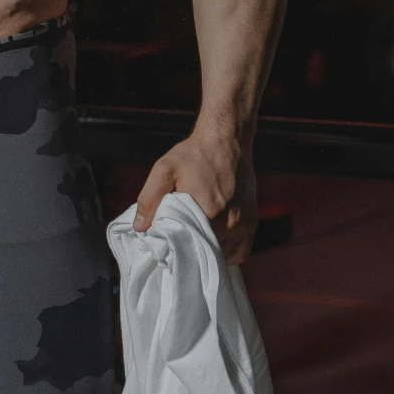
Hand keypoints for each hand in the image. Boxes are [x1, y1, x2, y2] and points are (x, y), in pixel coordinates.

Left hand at [134, 132, 256, 263]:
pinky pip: (240, 251)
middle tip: (179, 244)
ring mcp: (244, 223)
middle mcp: (230, 222)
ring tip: (196, 241)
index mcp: (209, 212)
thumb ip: (149, 199)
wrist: (226, 139)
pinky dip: (227, 251)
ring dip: (209, 252)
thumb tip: (140, 227)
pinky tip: (213, 242)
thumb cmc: (194, 154)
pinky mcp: (253, 221)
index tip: (166, 245)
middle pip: (207, 253)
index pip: (190, 248)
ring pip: (224, 255)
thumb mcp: (164, 170)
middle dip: (192, 252)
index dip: (176, 250)